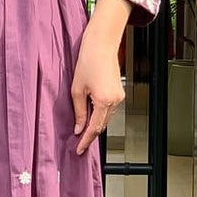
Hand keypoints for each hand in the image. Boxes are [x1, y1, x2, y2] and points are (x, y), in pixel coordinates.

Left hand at [71, 10, 127, 155]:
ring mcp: (119, 97)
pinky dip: (100, 115)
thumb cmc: (88, 62)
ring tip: (82, 130)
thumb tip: (78, 128)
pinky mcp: (119, 93)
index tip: (79, 149)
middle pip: (101, 125)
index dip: (85, 140)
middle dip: (90, 134)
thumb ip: (79, 112)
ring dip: (95, 124)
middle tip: (79, 143)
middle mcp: (115, 101)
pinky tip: (90, 115)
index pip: (94, 128)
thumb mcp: (77, 89)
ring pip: (106, 118)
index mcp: (104, 100)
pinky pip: (109, 110)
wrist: (101, 46)